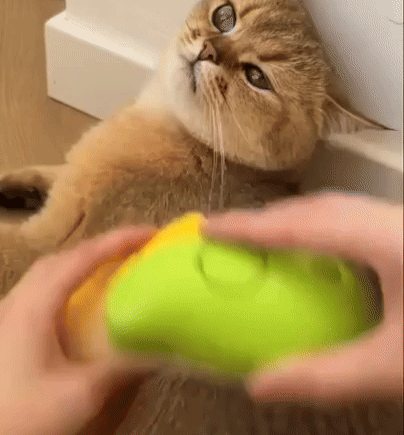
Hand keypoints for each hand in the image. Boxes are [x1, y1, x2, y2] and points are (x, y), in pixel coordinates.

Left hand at [0, 226, 155, 434]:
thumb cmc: (15, 418)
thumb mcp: (77, 395)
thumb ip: (120, 368)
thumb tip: (160, 349)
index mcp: (33, 305)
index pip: (81, 258)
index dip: (118, 240)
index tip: (151, 233)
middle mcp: (14, 301)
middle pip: (61, 260)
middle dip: (99, 250)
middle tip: (132, 251)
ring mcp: (1, 317)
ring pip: (45, 277)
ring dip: (79, 267)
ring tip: (108, 272)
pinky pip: (37, 295)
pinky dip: (64, 288)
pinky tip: (74, 310)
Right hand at [204, 192, 402, 405]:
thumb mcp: (393, 367)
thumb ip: (328, 375)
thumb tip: (259, 385)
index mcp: (386, 238)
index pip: (301, 225)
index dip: (250, 225)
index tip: (208, 227)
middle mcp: (392, 218)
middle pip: (317, 207)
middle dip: (268, 217)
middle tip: (229, 233)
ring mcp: (400, 220)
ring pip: (336, 207)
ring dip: (293, 219)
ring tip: (262, 236)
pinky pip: (351, 217)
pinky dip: (319, 226)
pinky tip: (315, 249)